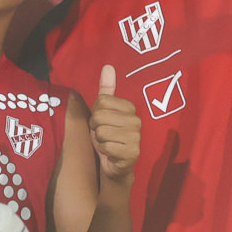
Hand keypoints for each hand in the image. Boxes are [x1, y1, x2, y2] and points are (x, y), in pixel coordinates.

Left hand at [88, 66, 140, 186]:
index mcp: (130, 108)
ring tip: (108, 144)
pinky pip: (106, 146)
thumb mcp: (103, 112)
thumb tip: (108, 66)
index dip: (95, 114)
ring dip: (99, 141)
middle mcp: (136, 121)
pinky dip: (103, 151)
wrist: (115, 165)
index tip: (102, 123)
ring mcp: (136, 137)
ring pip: (101, 131)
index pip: (101, 101)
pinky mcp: (133, 152)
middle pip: (99, 116)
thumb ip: (106, 90)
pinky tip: (111, 154)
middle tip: (104, 135)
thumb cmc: (108, 137)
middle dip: (96, 128)